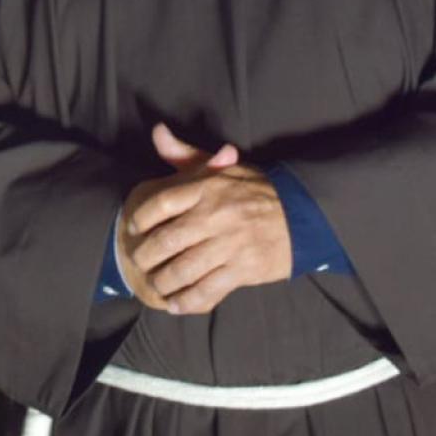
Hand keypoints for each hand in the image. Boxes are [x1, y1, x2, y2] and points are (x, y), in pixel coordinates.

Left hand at [118, 123, 288, 315]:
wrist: (302, 215)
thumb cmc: (254, 190)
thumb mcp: (222, 167)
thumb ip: (184, 154)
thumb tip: (157, 131)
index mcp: (208, 187)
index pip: (161, 203)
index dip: (140, 217)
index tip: (134, 227)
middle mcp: (216, 216)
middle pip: (166, 241)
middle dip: (145, 255)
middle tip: (138, 261)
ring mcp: (230, 245)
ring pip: (183, 270)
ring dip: (163, 282)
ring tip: (155, 283)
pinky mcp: (243, 270)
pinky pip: (208, 291)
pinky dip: (187, 301)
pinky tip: (175, 304)